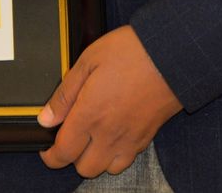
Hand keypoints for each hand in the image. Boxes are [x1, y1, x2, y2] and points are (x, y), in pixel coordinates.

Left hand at [37, 25, 181, 177]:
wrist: (174, 54)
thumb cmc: (132, 52)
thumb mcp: (88, 61)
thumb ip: (65, 93)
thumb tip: (47, 118)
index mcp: (90, 115)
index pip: (62, 152)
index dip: (50, 156)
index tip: (47, 148)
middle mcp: (109, 134)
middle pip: (83, 168)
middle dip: (72, 157)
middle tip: (70, 137)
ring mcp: (130, 139)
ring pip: (106, 168)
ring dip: (95, 158)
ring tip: (92, 137)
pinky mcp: (147, 137)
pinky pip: (127, 160)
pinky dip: (116, 155)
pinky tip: (114, 135)